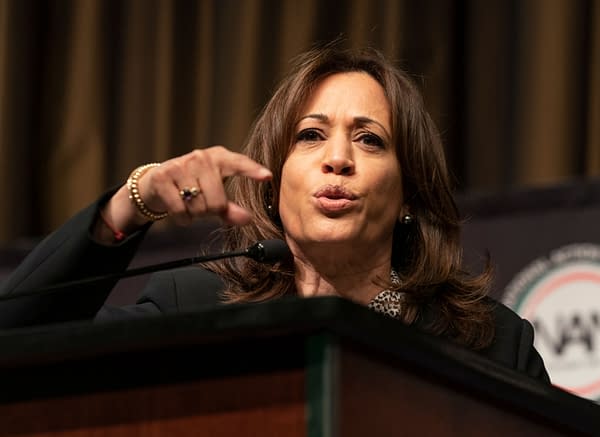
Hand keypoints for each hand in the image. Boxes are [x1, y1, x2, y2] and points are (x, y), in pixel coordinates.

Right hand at [135, 146, 271, 225]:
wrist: (154, 183)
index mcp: (219, 157)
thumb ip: (231, 208)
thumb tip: (248, 219)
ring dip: (195, 215)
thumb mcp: (213, 194)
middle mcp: (201, 157)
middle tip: (202, 204)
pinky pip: (180, 210)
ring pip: (199, 207)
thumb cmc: (191, 187)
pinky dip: (181, 218)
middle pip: (218, 202)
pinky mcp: (163, 176)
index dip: (253, 171)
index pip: (239, 164)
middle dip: (211, 212)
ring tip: (189, 204)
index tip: (267, 176)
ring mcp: (181, 165)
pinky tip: (178, 209)